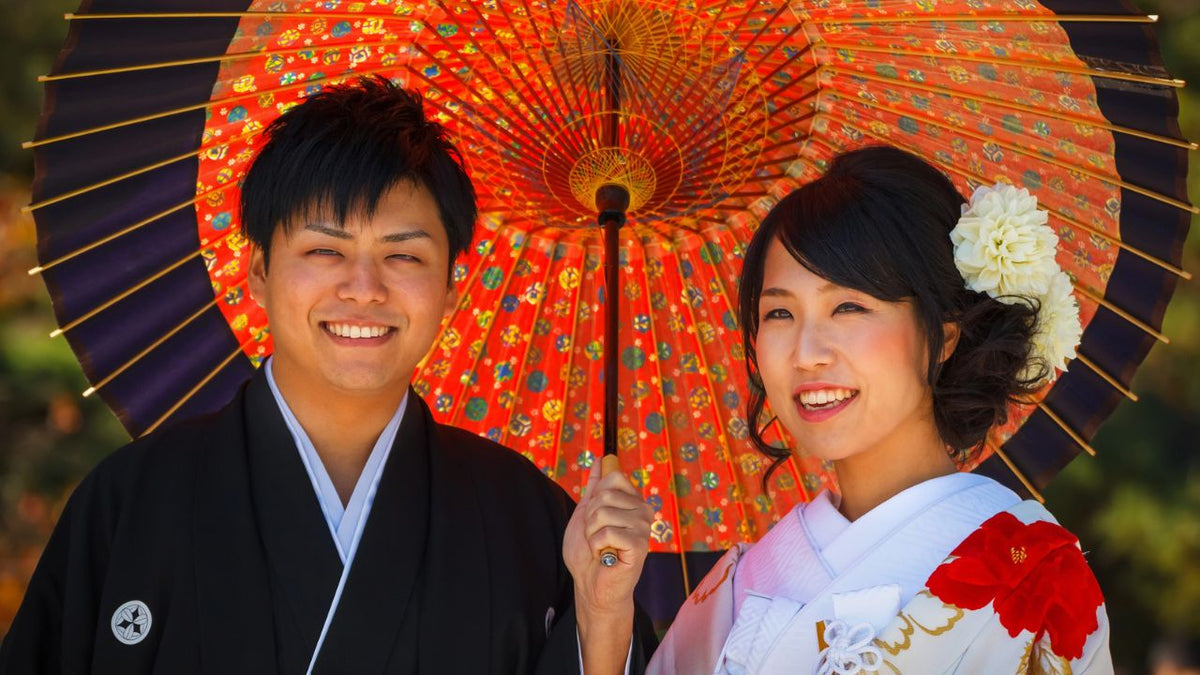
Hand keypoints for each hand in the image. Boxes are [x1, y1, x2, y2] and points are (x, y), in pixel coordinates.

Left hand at [563, 455, 652, 673]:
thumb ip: (595, 488)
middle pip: (605, 495)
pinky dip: (597, 545)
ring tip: (601, 547)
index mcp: (632, 501)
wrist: (590, 585)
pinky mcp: (640, 545)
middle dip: (590, 518)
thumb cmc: (588, 553)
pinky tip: (606, 556)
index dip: (595, 497)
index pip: (613, 477)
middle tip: (596, 537)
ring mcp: (644, 527)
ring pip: (604, 513)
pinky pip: (608, 532)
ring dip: (592, 534)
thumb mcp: (585, 514)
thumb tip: (601, 460)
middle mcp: (643, 511)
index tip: (595, 517)